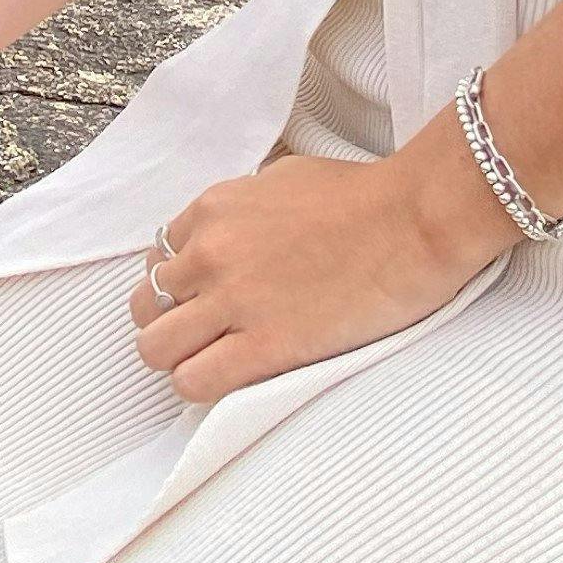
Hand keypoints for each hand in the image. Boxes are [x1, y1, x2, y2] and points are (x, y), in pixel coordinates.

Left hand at [127, 138, 514, 401]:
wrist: (416, 219)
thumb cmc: (367, 196)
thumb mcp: (286, 177)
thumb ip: (245, 206)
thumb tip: (233, 229)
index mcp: (214, 209)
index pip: (159, 258)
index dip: (181, 285)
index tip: (208, 298)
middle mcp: (210, 252)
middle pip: (146, 305)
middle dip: (171, 322)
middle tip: (208, 334)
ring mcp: (233, 300)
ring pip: (156, 349)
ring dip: (181, 359)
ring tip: (218, 361)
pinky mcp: (264, 346)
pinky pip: (194, 381)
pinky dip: (204, 385)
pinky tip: (236, 378)